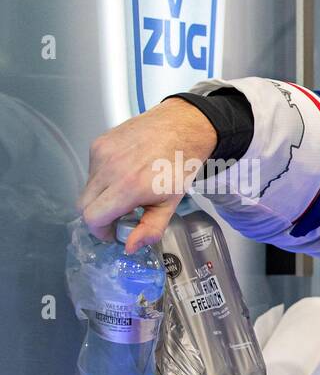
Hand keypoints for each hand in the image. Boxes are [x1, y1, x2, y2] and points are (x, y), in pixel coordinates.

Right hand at [77, 97, 216, 252]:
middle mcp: (109, 169)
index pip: (92, 217)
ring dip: (102, 196)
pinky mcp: (99, 143)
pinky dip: (103, 178)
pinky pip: (92, 170)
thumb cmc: (179, 165)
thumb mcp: (171, 204)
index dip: (100, 230)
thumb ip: (150, 229)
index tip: (113, 232)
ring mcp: (101, 153)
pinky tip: (125, 173)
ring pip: (87, 187)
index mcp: (128, 187)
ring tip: (127, 192)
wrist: (181, 127)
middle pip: (84, 205)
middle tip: (120, 216)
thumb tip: (129, 246)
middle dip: (99, 216)